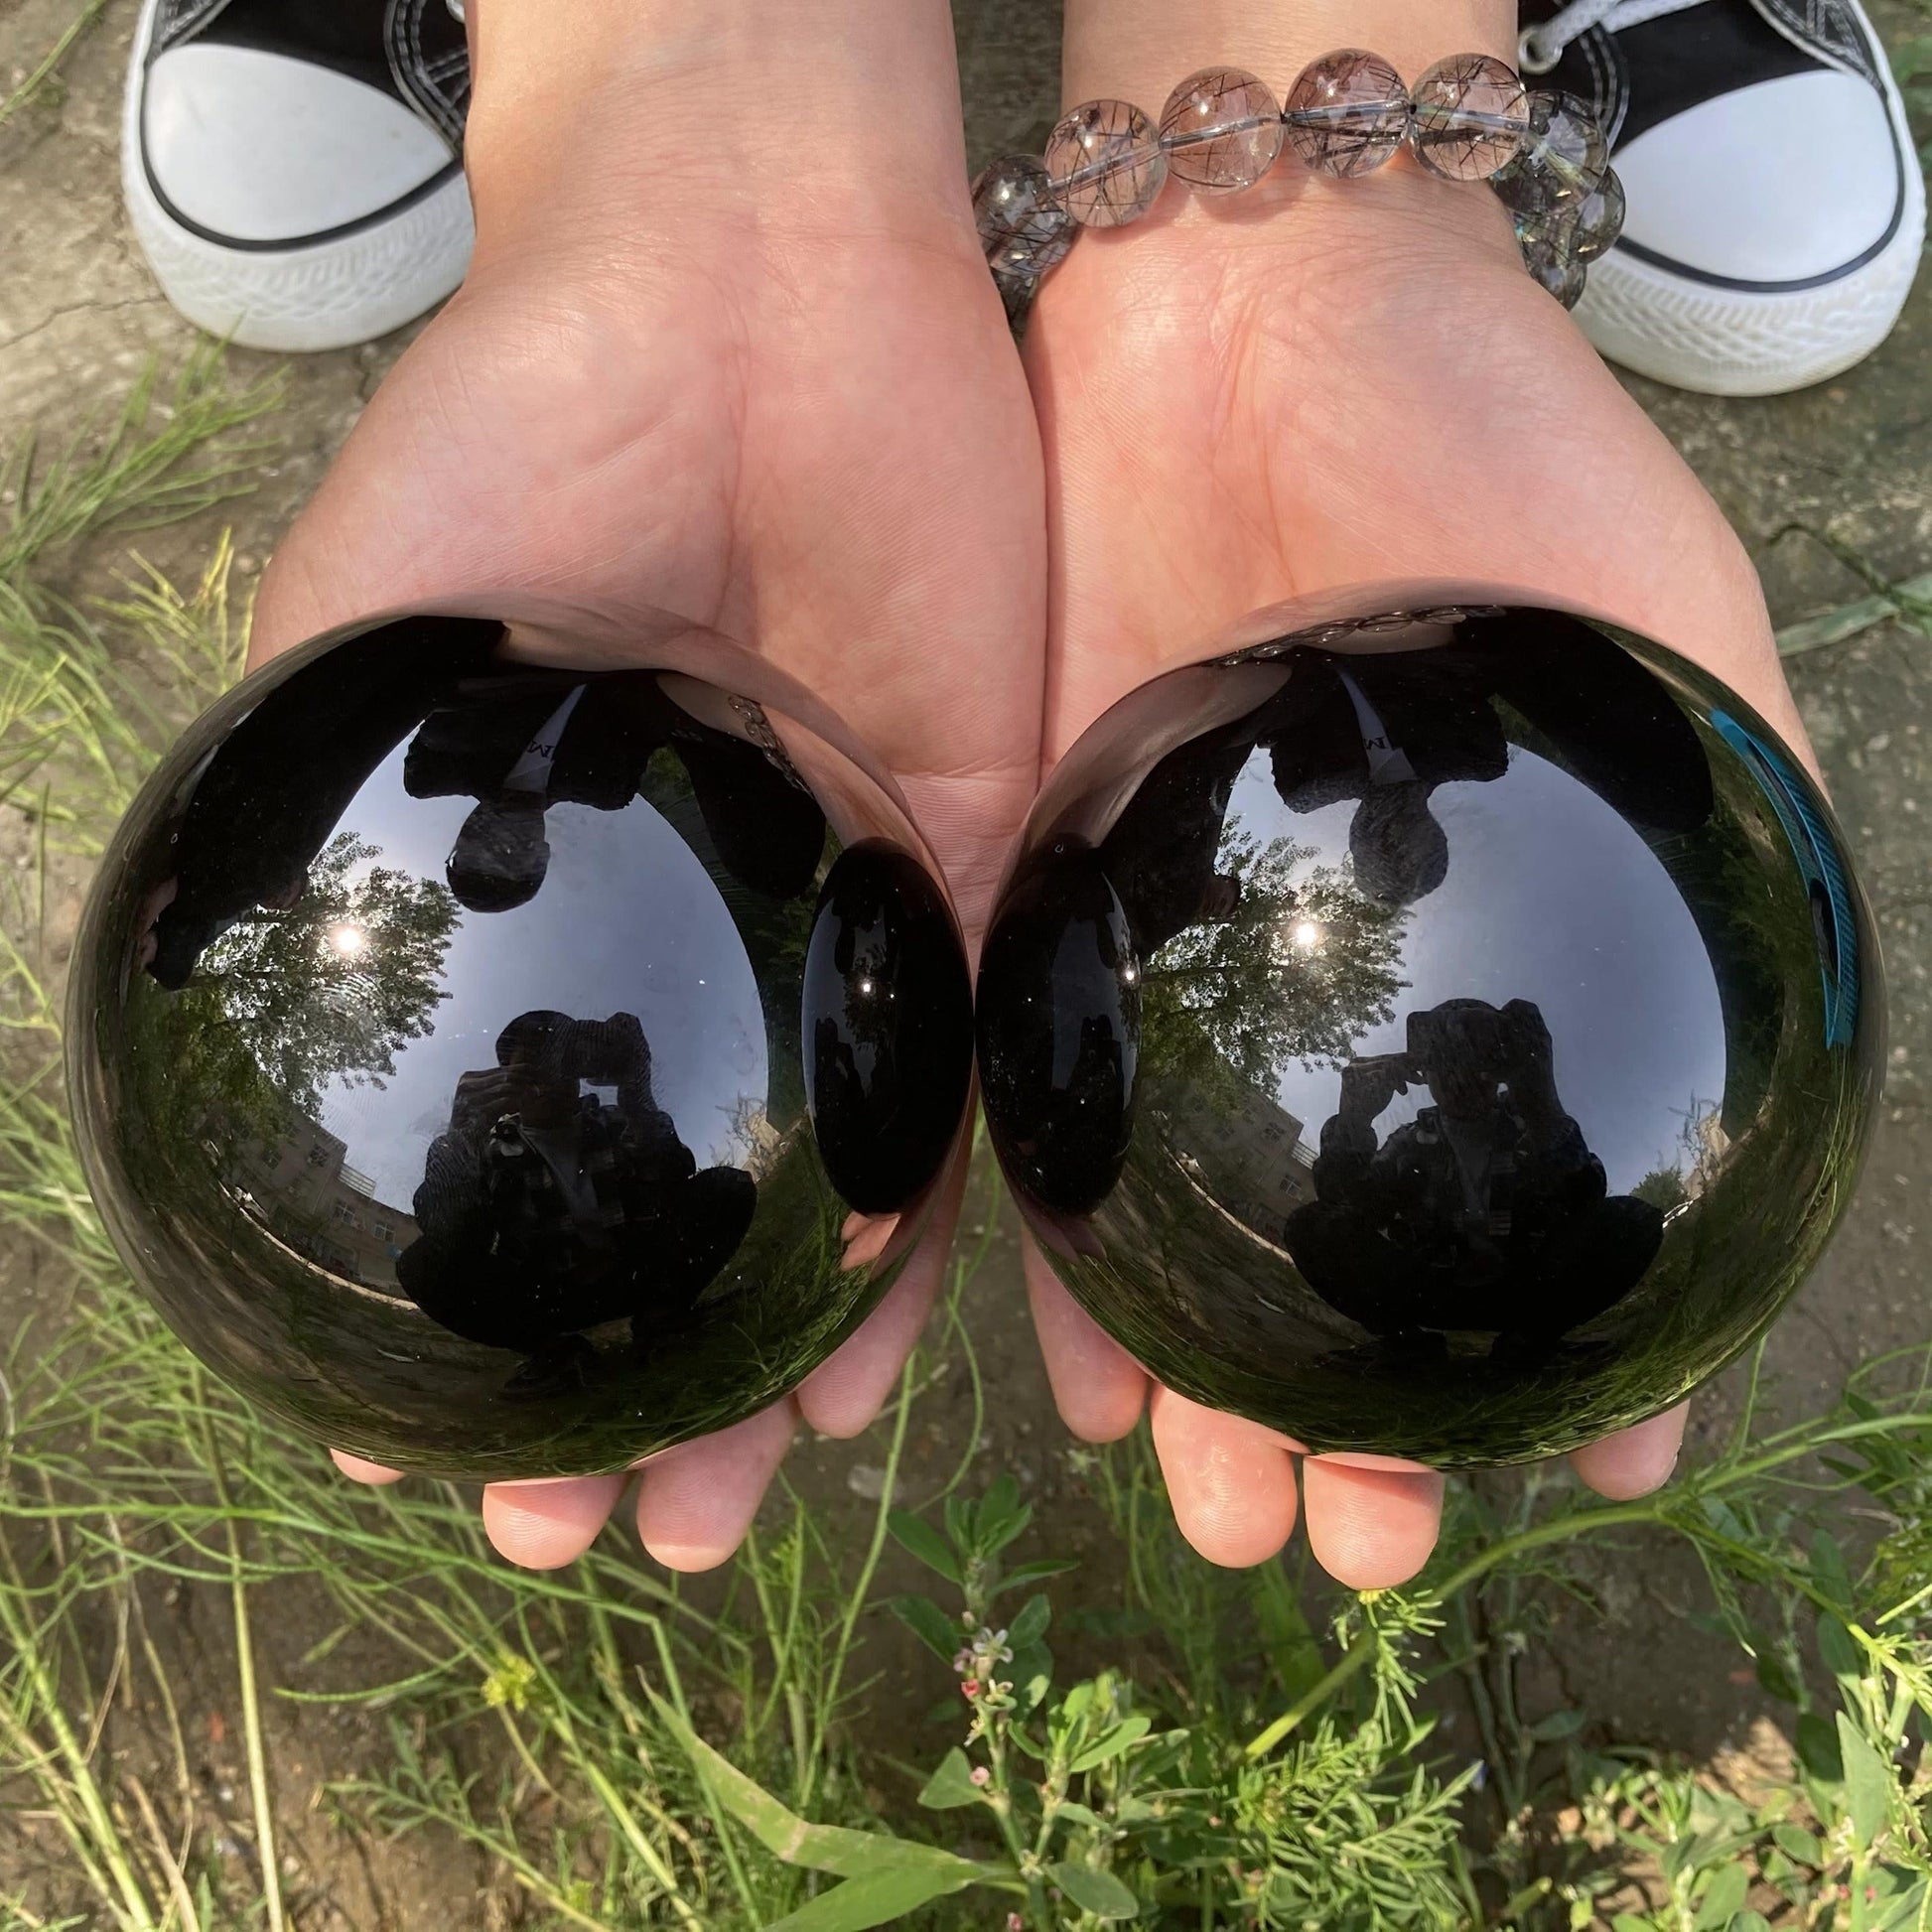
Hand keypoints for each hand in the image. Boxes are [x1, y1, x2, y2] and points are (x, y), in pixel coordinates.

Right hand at [253, 0, 1044, 1571]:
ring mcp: (844, 910)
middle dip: (646, 1380)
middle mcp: (701, 937)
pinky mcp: (978, 853)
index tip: (412, 1454)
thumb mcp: (381, 627)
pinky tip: (895, 1346)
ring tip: (750, 1489)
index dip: (452, 1314)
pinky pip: (977, 1067)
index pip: (500, 1153)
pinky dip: (947, 1216)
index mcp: (553, 912)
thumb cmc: (527, 426)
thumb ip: (352, 803)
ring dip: (792, 1345)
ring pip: (828, 1177)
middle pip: (672, 1201)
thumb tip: (280, 1009)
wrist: (755, 284)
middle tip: (616, 1530)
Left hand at [1020, 33, 1804, 1583]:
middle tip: (1345, 1548)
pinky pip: (1044, 1107)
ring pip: (1192, 1214)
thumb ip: (1723, 835)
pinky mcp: (1035, 898)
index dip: (1574, 1346)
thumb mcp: (1665, 641)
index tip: (1580, 1470)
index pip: (1537, 1193)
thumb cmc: (1489, 450)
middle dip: (1350, 1412)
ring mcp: (1185, 955)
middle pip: (1347, 1240)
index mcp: (1503, 950)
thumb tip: (1781, 1076)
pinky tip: (1071, 1375)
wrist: (1241, 304)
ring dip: (1199, 1377)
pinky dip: (1058, 1246)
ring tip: (1218, 1510)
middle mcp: (1341, 983)